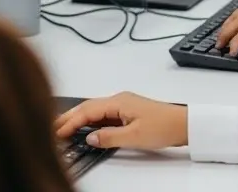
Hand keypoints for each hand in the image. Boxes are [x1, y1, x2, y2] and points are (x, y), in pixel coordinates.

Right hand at [54, 92, 187, 149]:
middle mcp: (119, 99)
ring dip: (80, 118)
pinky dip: (92, 121)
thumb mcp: (134, 136)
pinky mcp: (128, 112)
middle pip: (87, 107)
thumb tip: (90, 137)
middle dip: (70, 117)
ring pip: (95, 110)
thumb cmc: (164, 125)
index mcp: (118, 101)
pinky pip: (104, 115)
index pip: (87, 111)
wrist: (185, 124)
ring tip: (65, 128)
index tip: (58, 131)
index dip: (71, 121)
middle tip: (53, 127)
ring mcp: (123, 105)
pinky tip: (87, 128)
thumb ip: (109, 137)